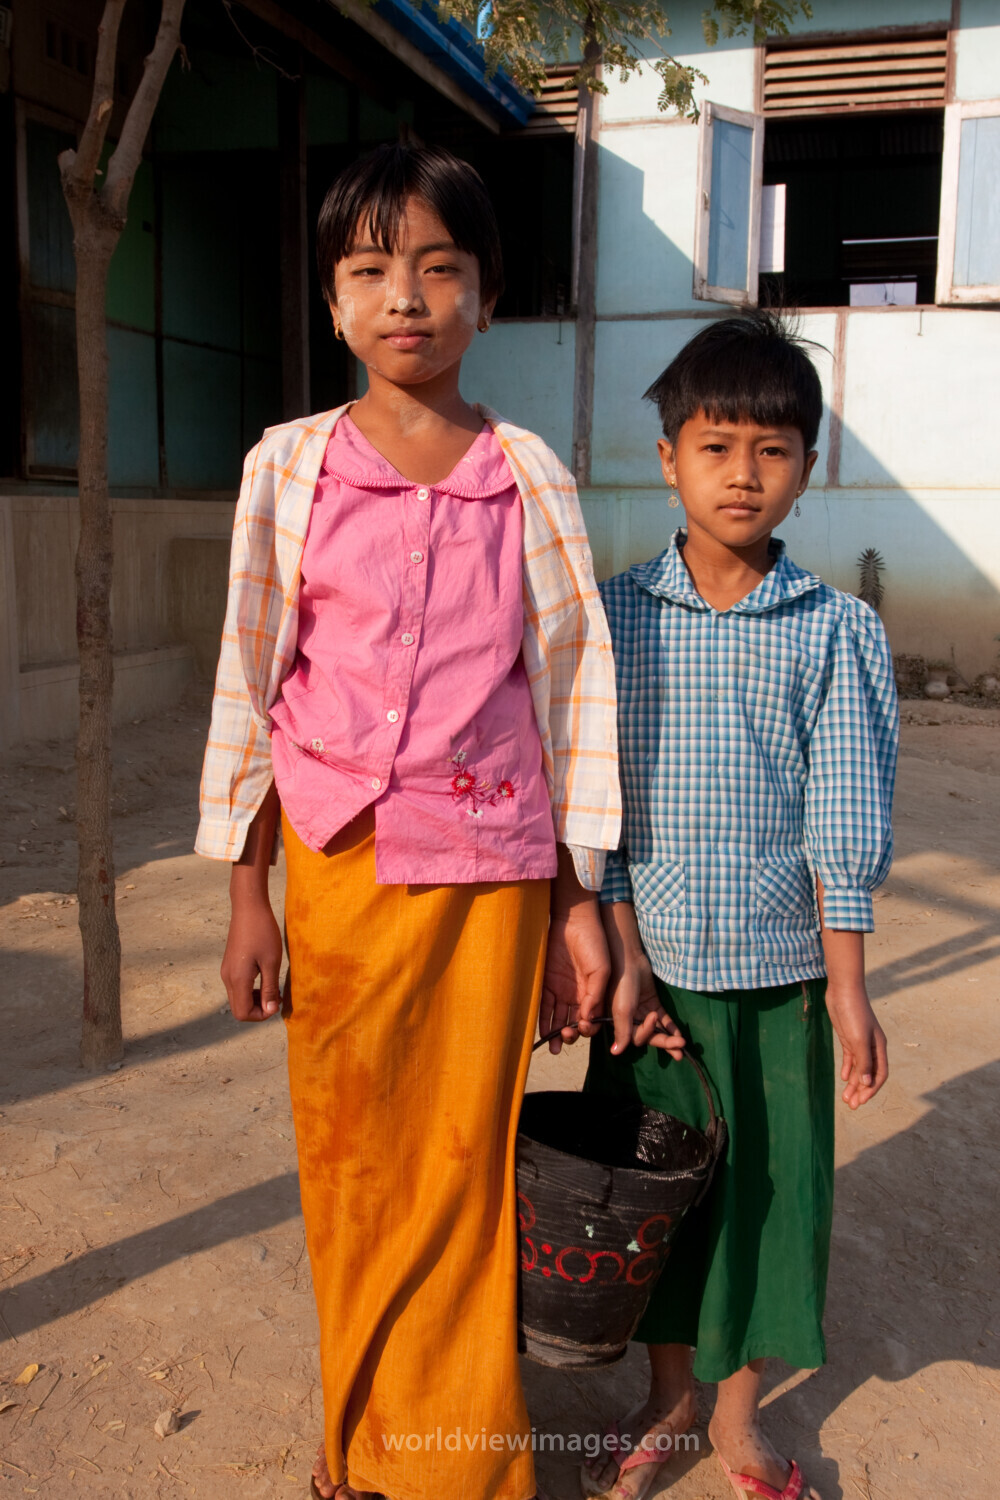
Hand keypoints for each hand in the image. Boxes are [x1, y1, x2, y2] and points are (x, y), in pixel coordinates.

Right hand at [221, 896, 282, 1021]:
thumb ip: (270, 988)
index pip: (243, 1013)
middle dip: (258, 1009)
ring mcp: (226, 971)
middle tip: (276, 998)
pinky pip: (238, 987)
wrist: (248, 908)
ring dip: (255, 1000)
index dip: (261, 1015)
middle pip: (239, 1009)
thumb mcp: (271, 962)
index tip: (277, 1003)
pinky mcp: (229, 965)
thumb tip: (270, 1010)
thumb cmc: (263, 932)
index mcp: (237, 979)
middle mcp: (227, 978)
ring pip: (238, 998)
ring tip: (274, 989)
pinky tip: (265, 979)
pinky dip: (251, 990)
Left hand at [540, 903, 610, 1054]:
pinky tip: (544, 1033)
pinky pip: (544, 1007)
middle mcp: (578, 995)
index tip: (583, 1027)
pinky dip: (544, 1021)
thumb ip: (595, 995)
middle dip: (572, 1034)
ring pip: (559, 1018)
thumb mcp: (601, 970)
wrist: (574, 922)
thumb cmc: (594, 944)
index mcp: (594, 993)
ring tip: (554, 1048)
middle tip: (567, 1035)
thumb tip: (588, 1018)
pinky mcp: (547, 983)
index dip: (588, 1028)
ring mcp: (562, 990)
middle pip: (575, 1023)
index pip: (592, 1019)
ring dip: (557, 1035)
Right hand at [601, 901, 685, 1057]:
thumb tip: (616, 1053)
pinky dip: (671, 1026)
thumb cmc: (622, 984)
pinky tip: (680, 1034)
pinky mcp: (652, 1003)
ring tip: (682, 1048)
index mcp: (619, 1023)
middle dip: (664, 1043)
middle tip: (680, 1051)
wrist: (629, 959)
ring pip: (657, 1029)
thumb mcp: (622, 1010)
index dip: (647, 1032)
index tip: (653, 1017)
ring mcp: (642, 1012)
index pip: (637, 1038)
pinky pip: (663, 1019)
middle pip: (649, 1037)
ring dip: (669, 1038)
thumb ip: (622, 1031)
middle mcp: (630, 1020)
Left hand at [825, 982, 887, 1107]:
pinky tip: (844, 1078)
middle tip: (851, 1105)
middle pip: (868, 1074)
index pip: (880, 1074)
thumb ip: (864, 1061)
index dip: (872, 1090)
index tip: (861, 1101)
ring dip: (853, 1083)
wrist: (843, 990)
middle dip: (861, 1091)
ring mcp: (860, 1042)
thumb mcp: (858, 1039)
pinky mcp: (848, 1037)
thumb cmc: (853, 1013)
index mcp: (879, 1047)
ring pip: (859, 1068)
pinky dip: (848, 1069)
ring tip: (845, 1098)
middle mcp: (871, 1047)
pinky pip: (850, 1058)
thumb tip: (868, 1083)